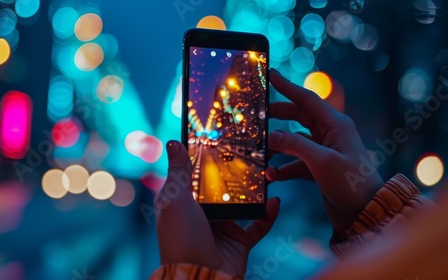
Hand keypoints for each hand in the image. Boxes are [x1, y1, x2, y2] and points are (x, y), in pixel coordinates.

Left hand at [155, 141, 279, 275]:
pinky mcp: (239, 241)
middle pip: (219, 187)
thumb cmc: (182, 238)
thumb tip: (173, 142)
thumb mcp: (176, 199)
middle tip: (248, 151)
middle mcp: (202, 213)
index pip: (193, 175)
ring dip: (253, 191)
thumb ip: (178, 171)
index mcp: (183, 202)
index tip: (217, 136)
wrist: (199, 277)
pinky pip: (258, 225)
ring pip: (241, 203)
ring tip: (265, 173)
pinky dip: (268, 215)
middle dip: (232, 172)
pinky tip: (274, 201)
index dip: (203, 157)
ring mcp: (221, 227)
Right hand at [266, 69, 383, 231]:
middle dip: (278, 117)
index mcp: (335, 124)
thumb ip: (294, 145)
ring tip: (262, 153)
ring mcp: (324, 151)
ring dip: (278, 146)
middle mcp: (330, 134)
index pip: (306, 99)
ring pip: (294, 140)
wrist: (367, 212)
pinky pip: (296, 162)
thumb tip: (271, 136)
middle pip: (298, 117)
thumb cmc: (351, 184)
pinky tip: (273, 176)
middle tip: (258, 116)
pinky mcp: (319, 168)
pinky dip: (284, 167)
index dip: (287, 87)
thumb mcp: (322, 161)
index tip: (271, 75)